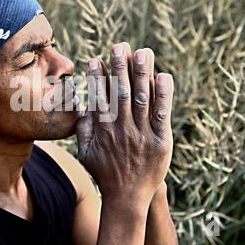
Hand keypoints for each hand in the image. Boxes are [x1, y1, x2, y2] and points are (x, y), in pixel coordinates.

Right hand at [76, 43, 173, 204]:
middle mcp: (122, 130)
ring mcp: (142, 135)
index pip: (99, 99)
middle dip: (120, 68)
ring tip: (142, 52)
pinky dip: (164, 95)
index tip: (96, 60)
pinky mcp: (161, 141)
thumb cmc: (104, 172)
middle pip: (121, 94)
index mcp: (103, 131)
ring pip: (142, 99)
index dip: (97, 79)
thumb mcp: (84, 153)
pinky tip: (163, 76)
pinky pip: (163, 115)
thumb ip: (82, 128)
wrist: (128, 197)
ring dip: (142, 74)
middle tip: (120, 46)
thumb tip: (80, 104)